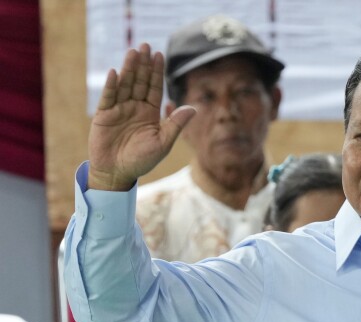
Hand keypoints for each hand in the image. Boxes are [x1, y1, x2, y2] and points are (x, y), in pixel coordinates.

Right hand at [87, 43, 195, 190]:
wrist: (118, 173)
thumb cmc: (142, 160)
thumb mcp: (163, 143)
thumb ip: (175, 125)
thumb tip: (194, 108)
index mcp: (150, 113)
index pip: (155, 88)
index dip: (157, 72)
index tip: (160, 54)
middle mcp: (135, 107)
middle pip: (140, 82)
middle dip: (143, 64)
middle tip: (146, 45)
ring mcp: (119, 110)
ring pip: (125, 85)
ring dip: (129, 69)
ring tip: (133, 52)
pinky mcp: (104, 115)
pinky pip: (108, 98)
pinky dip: (112, 86)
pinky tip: (116, 73)